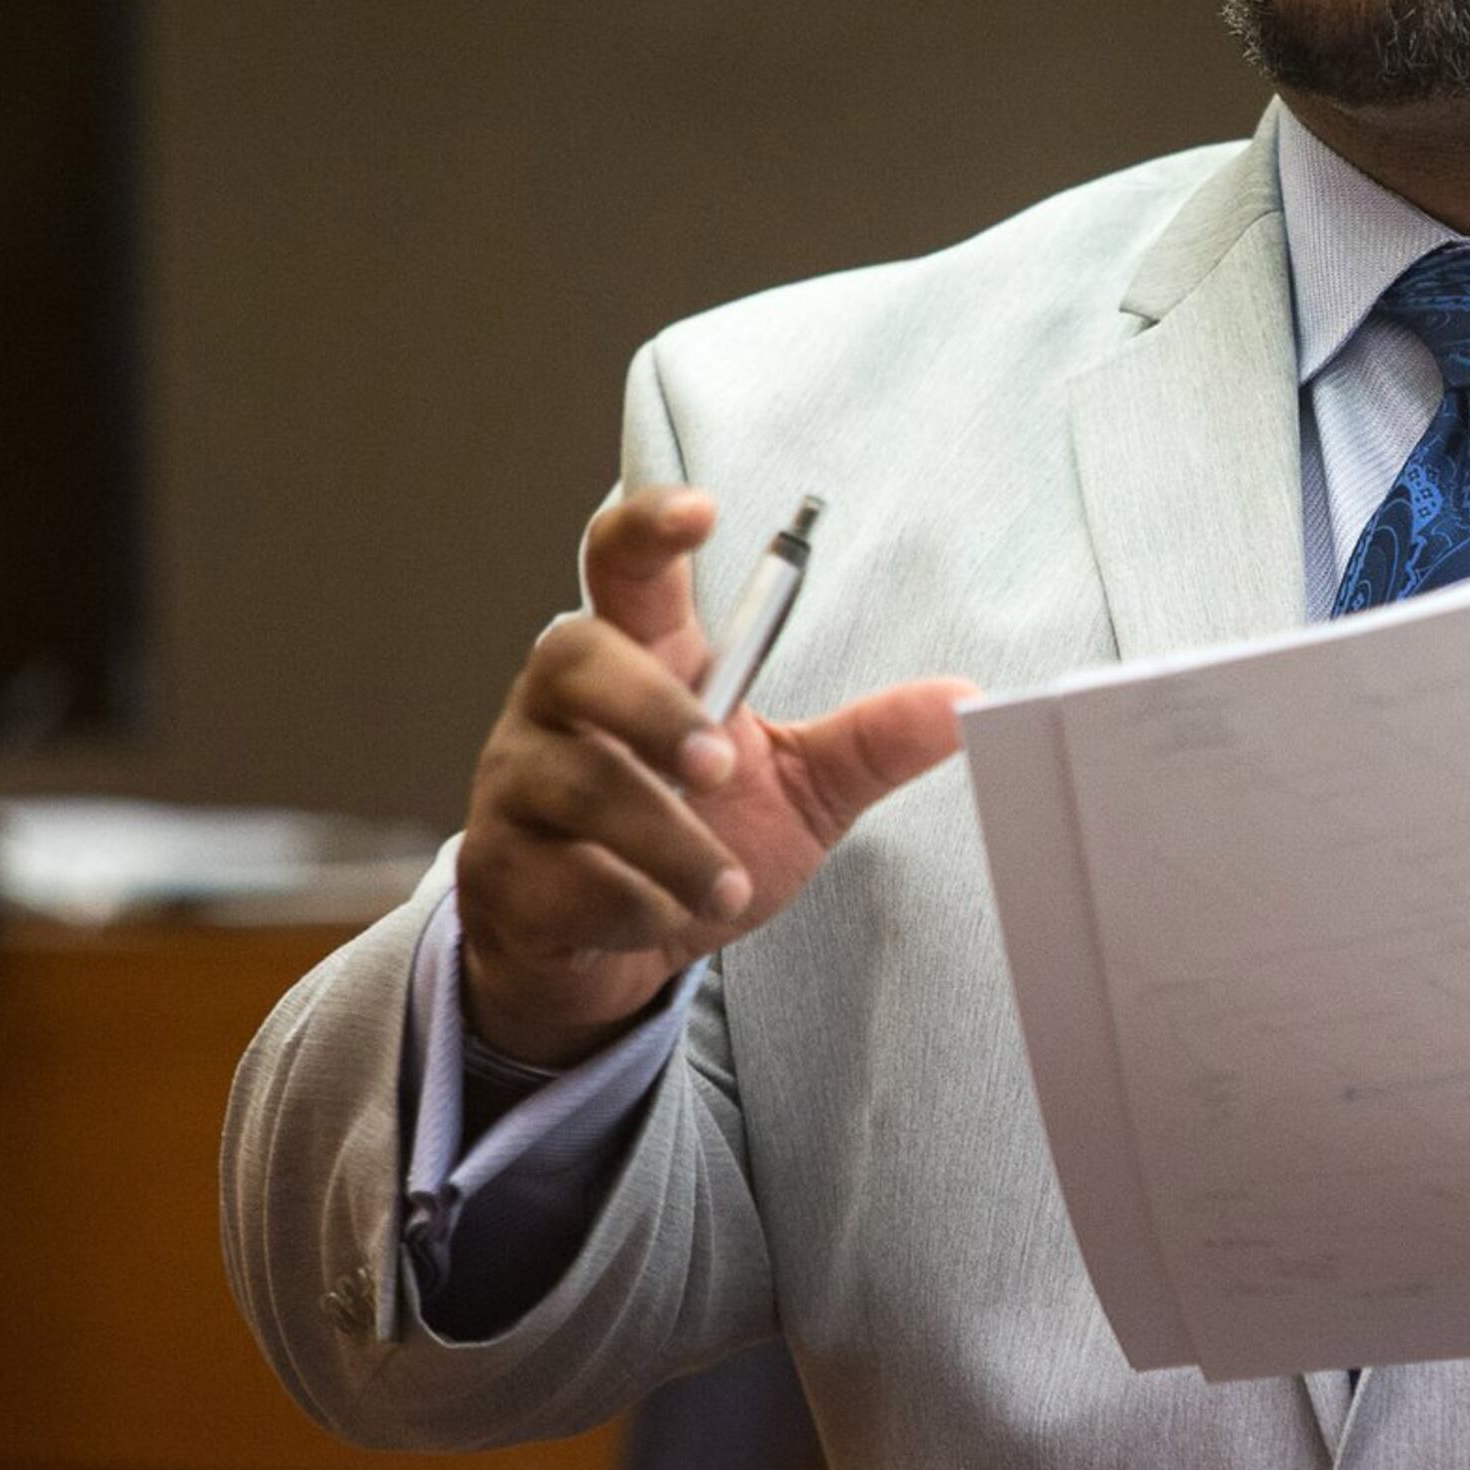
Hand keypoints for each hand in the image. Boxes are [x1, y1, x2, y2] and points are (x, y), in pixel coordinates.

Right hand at [456, 485, 968, 1066]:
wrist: (603, 956)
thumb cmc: (694, 839)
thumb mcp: (798, 787)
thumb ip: (869, 740)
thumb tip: (966, 698)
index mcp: (636, 659)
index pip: (621, 564)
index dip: (650, 526)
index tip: (703, 512)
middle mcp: (561, 709)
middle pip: (574, 657)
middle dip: (652, 709)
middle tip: (719, 764)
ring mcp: (519, 788)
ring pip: (576, 784)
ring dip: (667, 839)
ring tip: (728, 885)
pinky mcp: (502, 875)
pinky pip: (560, 879)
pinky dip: (630, 905)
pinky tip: (666, 920)